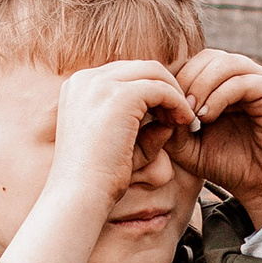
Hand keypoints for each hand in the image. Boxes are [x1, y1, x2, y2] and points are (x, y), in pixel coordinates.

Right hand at [0, 61, 196, 262]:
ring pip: (152, 72)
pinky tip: (183, 122)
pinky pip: (160, 88)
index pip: (124, 74)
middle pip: (139, 68)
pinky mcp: (120, 95)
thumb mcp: (119, 145)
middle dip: (164, 87)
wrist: (79, 195)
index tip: (166, 113)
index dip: (150, 90)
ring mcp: (100, 84)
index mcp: (77, 88)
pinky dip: (176, 102)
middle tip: (181, 114)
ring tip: (184, 119)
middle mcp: (85, 79)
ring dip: (173, 93)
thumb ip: (142, 129)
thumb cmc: (97, 179)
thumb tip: (170, 118)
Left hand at [164, 49, 261, 226]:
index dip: (173, 82)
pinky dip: (219, 96)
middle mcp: (240, 76)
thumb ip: (171, 127)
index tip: (160, 110)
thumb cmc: (230, 166)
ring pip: (222, 62)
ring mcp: (257, 80)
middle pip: (205, 57)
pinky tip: (207, 117)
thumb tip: (154, 107)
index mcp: (221, 84)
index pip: (192, 64)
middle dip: (184, 81)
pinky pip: (241, 80)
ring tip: (191, 114)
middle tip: (174, 110)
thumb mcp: (189, 148)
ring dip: (199, 86)